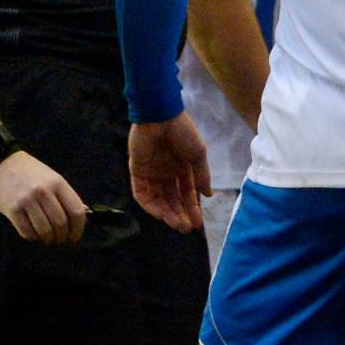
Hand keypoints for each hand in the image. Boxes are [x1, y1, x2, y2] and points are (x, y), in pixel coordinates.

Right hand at [0, 149, 87, 244]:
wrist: (0, 162)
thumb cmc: (30, 171)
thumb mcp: (52, 177)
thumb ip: (65, 196)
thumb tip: (83, 213)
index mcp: (58, 183)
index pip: (76, 212)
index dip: (78, 229)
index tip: (75, 237)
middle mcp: (44, 192)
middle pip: (60, 224)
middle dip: (62, 237)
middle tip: (60, 240)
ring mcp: (26, 201)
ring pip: (44, 230)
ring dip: (48, 239)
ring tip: (47, 239)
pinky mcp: (11, 209)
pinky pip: (26, 231)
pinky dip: (33, 238)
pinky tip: (34, 235)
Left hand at [129, 115, 211, 233]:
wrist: (161, 115)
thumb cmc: (183, 132)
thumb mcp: (198, 154)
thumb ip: (202, 175)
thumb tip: (208, 195)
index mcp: (181, 167)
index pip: (186, 193)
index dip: (192, 208)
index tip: (198, 223)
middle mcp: (166, 172)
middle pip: (172, 199)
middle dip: (179, 214)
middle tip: (186, 228)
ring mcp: (151, 172)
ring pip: (157, 199)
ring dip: (166, 213)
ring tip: (176, 224)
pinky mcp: (137, 170)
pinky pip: (141, 192)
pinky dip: (150, 204)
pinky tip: (160, 214)